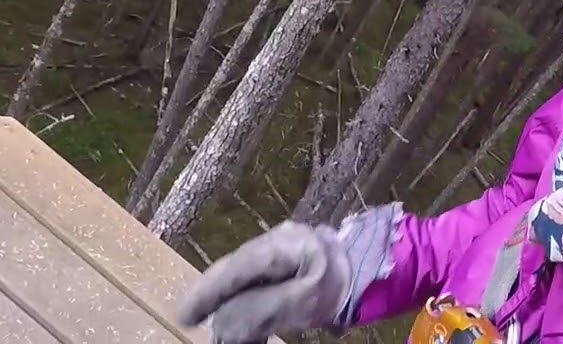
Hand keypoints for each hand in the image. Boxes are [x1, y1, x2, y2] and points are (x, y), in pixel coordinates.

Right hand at [176, 221, 351, 342]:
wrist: (377, 274)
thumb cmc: (342, 286)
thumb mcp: (304, 302)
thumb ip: (263, 309)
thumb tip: (224, 322)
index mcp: (283, 244)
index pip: (237, 267)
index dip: (209, 291)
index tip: (186, 315)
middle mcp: (278, 239)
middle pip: (236, 268)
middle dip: (213, 295)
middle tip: (191, 318)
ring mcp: (284, 246)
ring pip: (244, 273)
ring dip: (227, 298)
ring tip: (210, 320)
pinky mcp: (290, 258)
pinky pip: (258, 277)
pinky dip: (245, 296)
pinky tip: (238, 314)